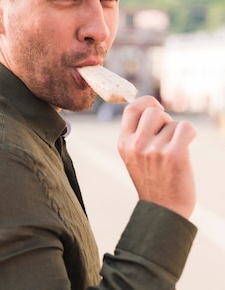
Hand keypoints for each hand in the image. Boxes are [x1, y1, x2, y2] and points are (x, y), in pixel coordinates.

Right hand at [117, 96, 196, 218]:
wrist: (163, 210)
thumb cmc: (152, 181)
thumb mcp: (134, 157)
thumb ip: (137, 134)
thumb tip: (154, 106)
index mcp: (123, 143)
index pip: (131, 109)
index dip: (146, 101)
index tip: (157, 107)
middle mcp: (136, 145)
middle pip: (154, 111)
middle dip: (165, 119)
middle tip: (167, 136)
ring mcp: (154, 150)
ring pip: (173, 122)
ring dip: (177, 132)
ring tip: (174, 150)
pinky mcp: (175, 155)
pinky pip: (186, 128)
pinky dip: (190, 134)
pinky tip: (186, 146)